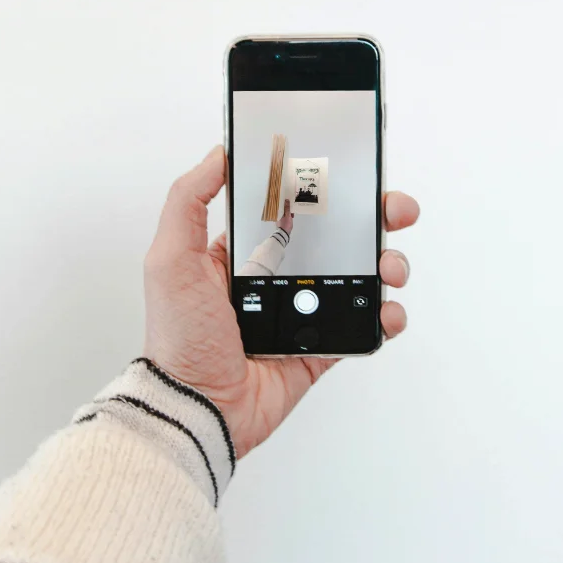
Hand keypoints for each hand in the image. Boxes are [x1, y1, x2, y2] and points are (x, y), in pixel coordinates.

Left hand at [143, 146, 418, 457]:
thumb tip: (217, 154)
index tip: (353, 173)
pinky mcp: (322, 346)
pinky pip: (363, 324)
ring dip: (386, 263)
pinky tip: (386, 309)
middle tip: (393, 212)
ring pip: (360, 275)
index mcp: (245, 251)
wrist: (197, 408)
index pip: (294, 207)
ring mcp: (304, 311)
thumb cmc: (178, 337)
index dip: (325, 188)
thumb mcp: (170, 258)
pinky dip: (384, 315)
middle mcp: (278, 276)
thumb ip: (188, 201)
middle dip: (374, 219)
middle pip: (339, 236)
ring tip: (389, 267)